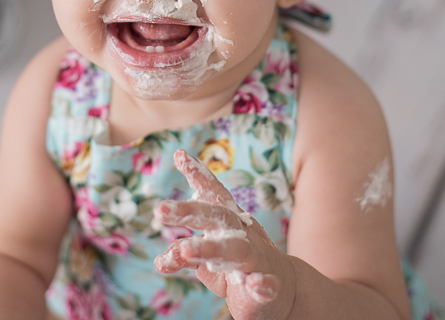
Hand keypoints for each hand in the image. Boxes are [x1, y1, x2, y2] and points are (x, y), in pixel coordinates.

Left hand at [153, 149, 295, 319]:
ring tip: (185, 250)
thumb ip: (185, 255)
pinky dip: (262, 285)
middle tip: (160, 210)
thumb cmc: (239, 266)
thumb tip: (159, 261)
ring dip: (210, 249)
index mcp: (229, 221)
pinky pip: (266, 285)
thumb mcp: (208, 259)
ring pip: (235, 250)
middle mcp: (243, 234)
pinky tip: (256, 285)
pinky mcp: (268, 288)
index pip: (213, 195)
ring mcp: (258, 259)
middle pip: (217, 216)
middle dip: (188, 211)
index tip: (179, 154)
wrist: (285, 290)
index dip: (198, 174)